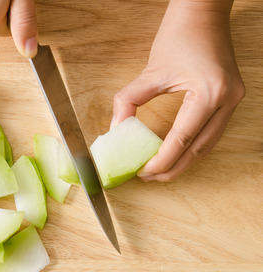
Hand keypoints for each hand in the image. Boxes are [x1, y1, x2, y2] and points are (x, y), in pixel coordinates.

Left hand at [112, 0, 244, 181]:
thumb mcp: (150, 71)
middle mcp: (227, 101)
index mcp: (209, 94)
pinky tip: (175, 153)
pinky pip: (211, 133)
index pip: (182, 140)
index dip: (161, 161)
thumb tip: (116, 129)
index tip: (143, 172)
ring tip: (159, 170)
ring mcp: (233, 101)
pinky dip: (192, 147)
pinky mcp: (230, 99)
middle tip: (148, 177)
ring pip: (208, 146)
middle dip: (172, 169)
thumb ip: (129, 101)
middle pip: (198, 150)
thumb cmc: (179, 35)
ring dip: (183, 161)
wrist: (203, 13)